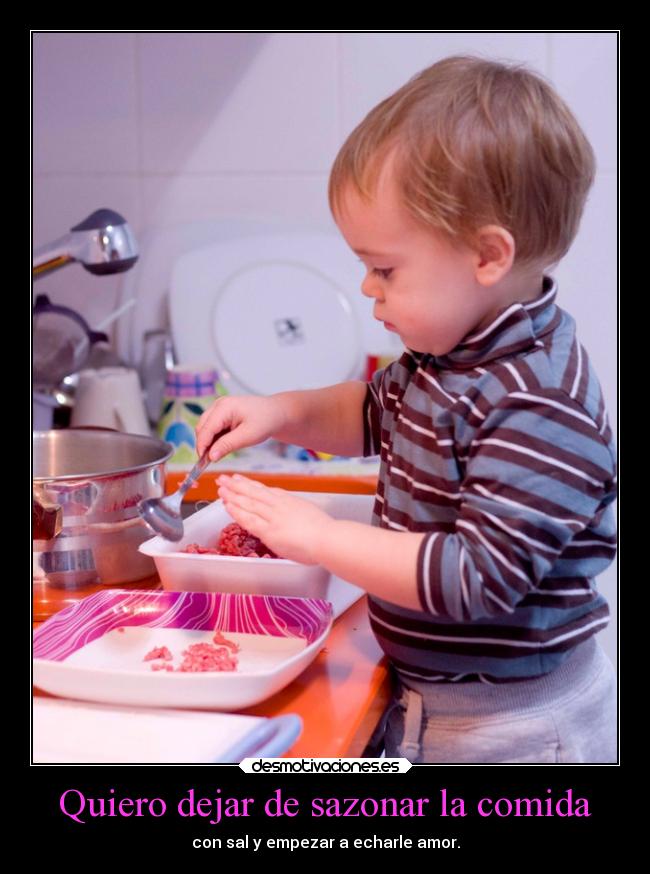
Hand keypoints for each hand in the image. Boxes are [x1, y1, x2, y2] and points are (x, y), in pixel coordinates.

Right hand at [196, 395, 286, 460]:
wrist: (277, 413)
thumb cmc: (266, 421)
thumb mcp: (248, 436)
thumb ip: (227, 445)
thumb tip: (210, 457)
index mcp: (224, 407)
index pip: (206, 429)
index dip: (202, 446)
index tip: (202, 463)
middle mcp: (218, 405)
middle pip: (202, 427)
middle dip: (203, 445)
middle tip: (208, 462)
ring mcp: (219, 408)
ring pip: (205, 428)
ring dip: (208, 442)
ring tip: (216, 456)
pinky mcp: (222, 414)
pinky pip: (212, 428)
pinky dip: (214, 439)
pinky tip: (221, 448)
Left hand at [217, 475, 333, 564]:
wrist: (327, 538)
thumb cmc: (323, 531)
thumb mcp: (307, 511)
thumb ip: (294, 510)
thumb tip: (287, 513)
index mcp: (288, 500)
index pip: (264, 490)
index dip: (249, 484)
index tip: (239, 479)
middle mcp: (278, 505)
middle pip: (253, 492)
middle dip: (236, 485)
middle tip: (223, 478)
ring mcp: (272, 517)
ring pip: (248, 502)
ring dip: (232, 494)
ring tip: (220, 488)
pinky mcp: (269, 531)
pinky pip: (248, 519)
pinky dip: (236, 511)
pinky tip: (227, 505)